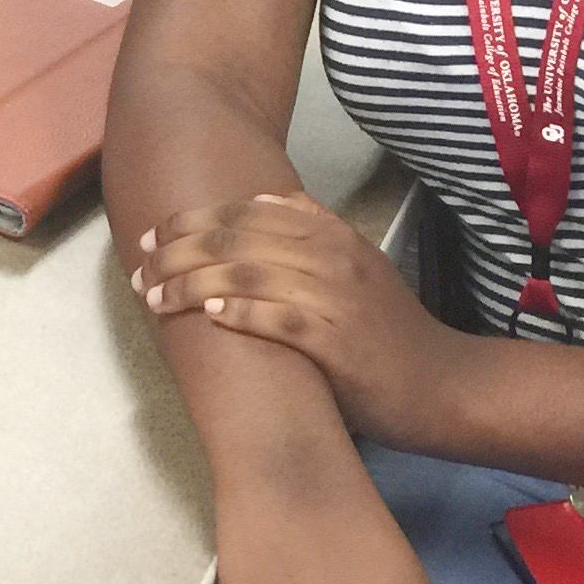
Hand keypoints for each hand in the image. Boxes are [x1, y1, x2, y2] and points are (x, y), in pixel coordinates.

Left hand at [137, 192, 460, 448]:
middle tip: (141, 267)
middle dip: (179, 251)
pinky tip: (210, 314)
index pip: (248, 211)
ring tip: (155, 296)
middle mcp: (332, 257)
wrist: (442, 385)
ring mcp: (336, 299)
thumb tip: (270, 198)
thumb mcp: (358, 264)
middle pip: (238, 239)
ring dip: (192, 284)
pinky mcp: (338, 343)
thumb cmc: (389, 331)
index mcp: (331, 234)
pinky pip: (280, 319)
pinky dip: (242, 312)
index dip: (194, 219)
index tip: (154, 234)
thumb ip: (316, 231)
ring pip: (249, 274)